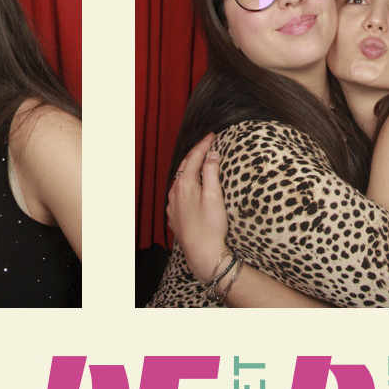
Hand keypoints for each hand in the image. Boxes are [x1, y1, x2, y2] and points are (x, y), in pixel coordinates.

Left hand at [166, 133, 228, 284]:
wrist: (202, 253)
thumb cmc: (211, 226)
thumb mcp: (215, 195)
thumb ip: (212, 172)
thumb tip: (212, 155)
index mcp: (185, 184)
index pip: (194, 157)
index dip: (204, 145)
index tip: (212, 135)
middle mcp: (175, 192)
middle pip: (184, 167)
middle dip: (195, 155)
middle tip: (206, 145)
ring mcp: (173, 205)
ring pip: (179, 181)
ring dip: (188, 169)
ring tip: (198, 163)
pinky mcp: (174, 217)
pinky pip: (178, 194)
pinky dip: (185, 185)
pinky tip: (190, 188)